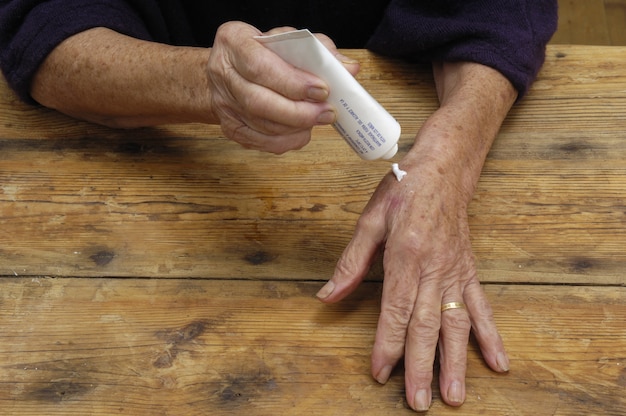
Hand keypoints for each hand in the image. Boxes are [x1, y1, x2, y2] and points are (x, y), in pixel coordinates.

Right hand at [207, 22, 358, 153]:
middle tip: (326, 112)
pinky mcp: (231, 127)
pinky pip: (262, 142)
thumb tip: (349, 69)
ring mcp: (224, 104)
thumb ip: (319, 50)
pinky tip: (303, 132)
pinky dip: (287, 141)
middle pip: (259, 101)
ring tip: (319, 119)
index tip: (322, 90)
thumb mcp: (289, 40)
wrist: (230, 70)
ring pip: (262, 124)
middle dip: (298, 111)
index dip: (292, 82)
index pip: (260, 66)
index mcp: (234, 41)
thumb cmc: (265, 52)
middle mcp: (223, 73)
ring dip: (296, 127)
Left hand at [316, 62, 516, 410]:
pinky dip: (490, 336)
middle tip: (417, 402)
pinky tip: (498, 363)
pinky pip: (482, 307)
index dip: (387, 343)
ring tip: (454, 396)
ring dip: (456, 362)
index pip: (396, 309)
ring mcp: (456, 272)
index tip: (380, 372)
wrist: (443, 169)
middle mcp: (435, 268)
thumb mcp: (369, 221)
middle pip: (427, 325)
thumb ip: (350, 263)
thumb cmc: (404, 191)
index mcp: (407, 255)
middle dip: (421, 366)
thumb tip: (326, 297)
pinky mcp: (469, 271)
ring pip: (457, 324)